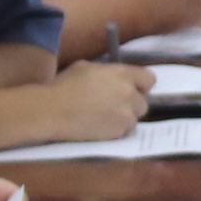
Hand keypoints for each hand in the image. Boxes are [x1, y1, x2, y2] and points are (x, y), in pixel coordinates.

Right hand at [37, 59, 157, 142]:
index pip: (149, 80)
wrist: (51, 110)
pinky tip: (98, 127)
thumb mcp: (85, 67)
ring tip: (103, 118)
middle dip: (131, 105)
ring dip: (123, 119)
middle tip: (113, 107)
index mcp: (122, 74)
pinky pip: (123, 132)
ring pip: (134, 119)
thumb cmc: (63, 86)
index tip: (133, 90)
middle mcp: (128, 93)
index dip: (141, 86)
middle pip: (143, 103)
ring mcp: (125, 114)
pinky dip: (115, 131)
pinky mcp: (118, 132)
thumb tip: (114, 78)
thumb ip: (107, 72)